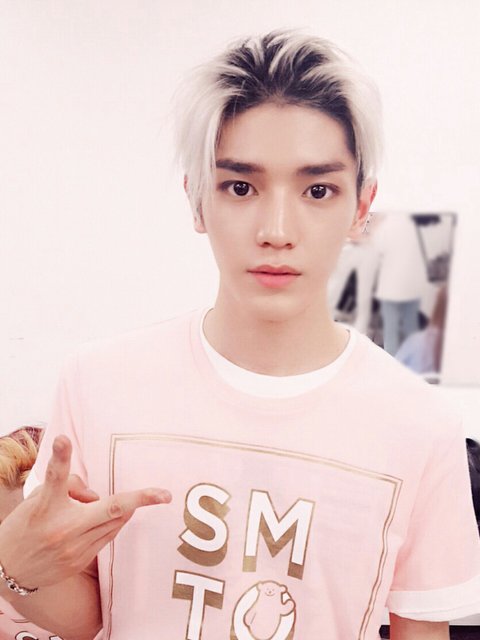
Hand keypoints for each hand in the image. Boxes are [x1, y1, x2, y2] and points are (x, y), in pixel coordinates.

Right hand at [0, 435, 170, 590]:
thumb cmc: (26, 526)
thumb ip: (68, 486)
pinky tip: (102, 519)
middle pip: (110, 508)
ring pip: (115, 522)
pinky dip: (112, 523)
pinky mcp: (80, 561)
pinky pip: (107, 536)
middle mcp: (63, 528)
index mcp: (47, 506)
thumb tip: (96, 492)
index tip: (63, 439)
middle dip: (141, 499)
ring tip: (117, 504)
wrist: (7, 572)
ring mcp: (74, 549)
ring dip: (124, 509)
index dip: (60, 455)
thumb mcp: (38, 499)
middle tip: (165, 494)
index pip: (56, 476)